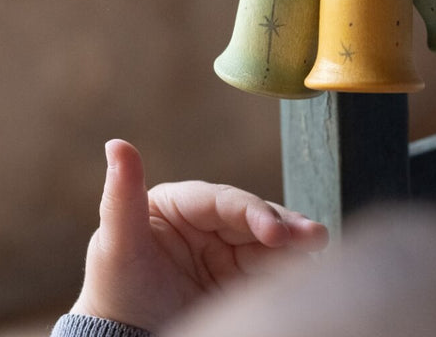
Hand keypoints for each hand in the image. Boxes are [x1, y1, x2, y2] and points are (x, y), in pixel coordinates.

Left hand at [70, 139, 327, 332]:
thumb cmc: (115, 292)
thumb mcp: (116, 244)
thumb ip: (121, 195)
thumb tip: (116, 143)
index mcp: (179, 203)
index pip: (223, 201)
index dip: (252, 211)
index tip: (276, 231)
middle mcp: (206, 220)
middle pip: (252, 216)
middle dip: (283, 225)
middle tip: (314, 237)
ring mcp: (224, 248)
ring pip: (266, 237)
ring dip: (295, 239)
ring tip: (320, 244)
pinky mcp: (238, 275)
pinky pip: (270, 265)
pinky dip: (290, 262)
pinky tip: (310, 263)